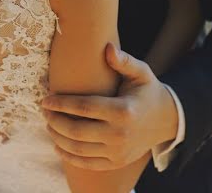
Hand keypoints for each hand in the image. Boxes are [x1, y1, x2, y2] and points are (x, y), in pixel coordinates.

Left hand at [41, 42, 178, 169]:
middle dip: (55, 121)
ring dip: (58, 138)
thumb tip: (107, 48)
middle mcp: (120, 134)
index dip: (61, 104)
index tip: (46, 100)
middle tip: (44, 112)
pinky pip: (87, 163)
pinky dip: (68, 157)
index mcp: (123, 110)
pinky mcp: (116, 162)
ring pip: (78, 149)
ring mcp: (118, 151)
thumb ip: (124, 60)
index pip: (84, 108)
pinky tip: (58, 146)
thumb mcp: (141, 72)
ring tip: (49, 126)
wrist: (167, 120)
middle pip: (77, 131)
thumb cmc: (148, 91)